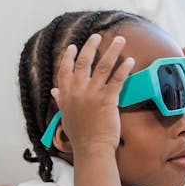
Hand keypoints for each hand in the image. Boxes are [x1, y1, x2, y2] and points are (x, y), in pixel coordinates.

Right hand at [51, 34, 134, 153]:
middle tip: (97, 36)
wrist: (91, 148)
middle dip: (91, 46)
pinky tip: (129, 60)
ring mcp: (92, 93)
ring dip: (112, 50)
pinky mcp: (107, 99)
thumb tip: (54, 90)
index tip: (73, 46)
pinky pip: (117, 79)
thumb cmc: (79, 135)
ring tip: (119, 40)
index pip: (64, 69)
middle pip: (84, 61)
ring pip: (103, 65)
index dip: (69, 56)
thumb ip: (61, 99)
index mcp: (65, 93)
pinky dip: (124, 68)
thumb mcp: (65, 115)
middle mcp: (77, 90)